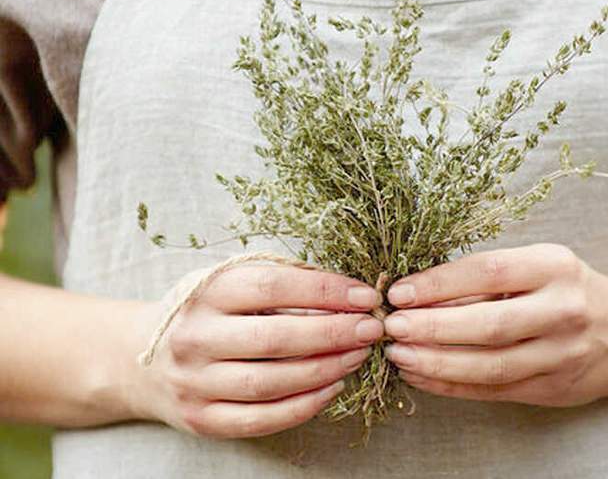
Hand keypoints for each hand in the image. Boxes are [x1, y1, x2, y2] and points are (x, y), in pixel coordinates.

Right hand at [129, 265, 383, 437]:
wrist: (140, 358)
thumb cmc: (204, 313)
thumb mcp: (229, 284)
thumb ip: (280, 284)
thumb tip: (348, 294)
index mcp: (205, 292)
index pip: (272, 286)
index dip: (325, 290)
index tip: (364, 296)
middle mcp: (195, 337)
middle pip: (275, 338)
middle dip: (334, 333)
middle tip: (372, 329)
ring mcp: (195, 382)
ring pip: (271, 382)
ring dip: (325, 369)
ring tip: (358, 356)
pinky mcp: (201, 419)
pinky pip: (261, 418)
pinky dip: (303, 406)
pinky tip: (333, 388)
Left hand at [383, 244, 607, 406]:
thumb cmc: (567, 290)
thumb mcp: (538, 265)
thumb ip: (488, 276)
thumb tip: (418, 290)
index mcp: (555, 267)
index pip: (488, 272)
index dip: (439, 283)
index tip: (399, 292)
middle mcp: (563, 311)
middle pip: (489, 324)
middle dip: (433, 327)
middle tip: (392, 327)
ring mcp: (561, 355)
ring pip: (490, 366)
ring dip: (437, 362)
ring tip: (398, 355)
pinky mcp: (553, 389)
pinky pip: (493, 391)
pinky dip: (451, 385)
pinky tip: (420, 376)